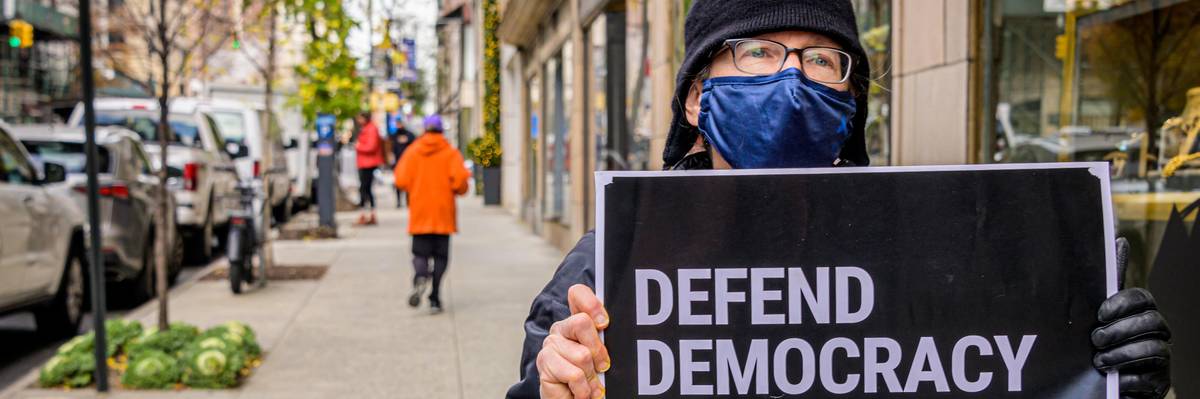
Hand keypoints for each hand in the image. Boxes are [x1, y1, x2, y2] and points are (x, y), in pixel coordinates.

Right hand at [537, 284, 611, 398]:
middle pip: (582, 322)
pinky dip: (583, 389)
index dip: (592, 304)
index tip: (604, 323)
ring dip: (591, 377)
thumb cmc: (592, 380)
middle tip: (602, 367)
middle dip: (598, 350)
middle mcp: (561, 329)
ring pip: (582, 355)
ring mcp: (550, 346)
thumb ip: (603, 339)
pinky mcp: (544, 365)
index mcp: (576, 321)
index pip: (577, 294)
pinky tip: (579, 392)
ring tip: (589, 384)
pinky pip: (574, 374)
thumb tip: (606, 324)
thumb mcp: (602, 356)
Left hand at [1092, 239, 1171, 398]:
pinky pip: (1149, 378)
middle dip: (1121, 331)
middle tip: (1095, 340)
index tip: (1100, 313)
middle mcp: (1158, 332)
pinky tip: (1115, 378)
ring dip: (1122, 355)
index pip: (1143, 298)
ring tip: (1099, 361)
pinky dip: (1128, 378)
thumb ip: (1109, 286)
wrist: (1106, 383)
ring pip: (1153, 349)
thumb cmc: (1103, 344)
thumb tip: (1119, 241)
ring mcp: (1162, 357)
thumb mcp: (1100, 317)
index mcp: (1143, 313)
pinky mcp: (1159, 382)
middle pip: (1151, 322)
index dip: (1122, 303)